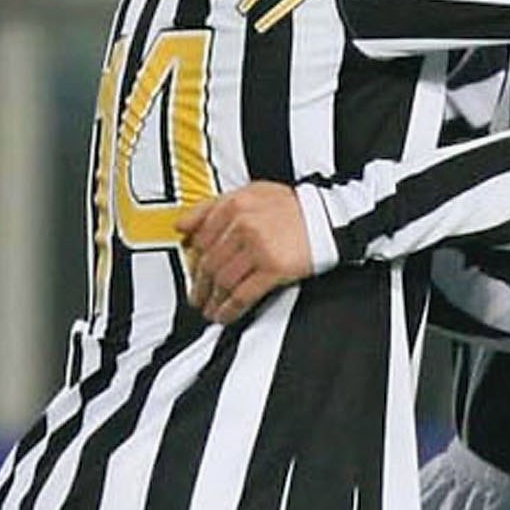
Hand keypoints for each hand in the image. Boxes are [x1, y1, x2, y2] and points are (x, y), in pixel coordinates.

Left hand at [179, 183, 313, 323]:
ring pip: (223, 280)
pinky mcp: (273, 268)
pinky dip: (230, 309)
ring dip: (212, 300)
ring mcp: (258, 247)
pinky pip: (243, 293)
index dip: (192, 260)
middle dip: (199, 285)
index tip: (192, 272)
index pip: (200, 237)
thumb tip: (181, 226)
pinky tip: (224, 315)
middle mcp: (242, 224)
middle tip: (196, 297)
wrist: (328, 218)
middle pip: (209, 262)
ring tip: (209, 309)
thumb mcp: (251, 193)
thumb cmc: (292, 207)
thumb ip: (213, 207)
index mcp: (234, 204)